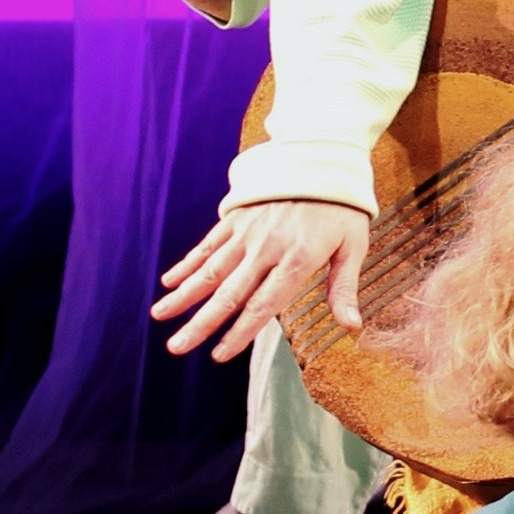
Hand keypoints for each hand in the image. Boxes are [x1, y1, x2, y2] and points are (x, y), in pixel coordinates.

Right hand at [156, 199, 370, 361]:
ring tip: (159, 316)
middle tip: (176, 347)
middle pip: (228, 293)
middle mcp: (266, 248)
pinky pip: (208, 244)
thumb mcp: (354, 245)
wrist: (323, 157)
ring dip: (183, 295)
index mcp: (297, 260)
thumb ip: (344, 287)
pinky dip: (187, 264)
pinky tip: (170, 283)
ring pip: (210, 270)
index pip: (263, 305)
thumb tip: (351, 326)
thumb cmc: (342, 208)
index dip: (239, 332)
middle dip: (200, 323)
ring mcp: (247, 232)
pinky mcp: (236, 217)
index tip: (218, 355)